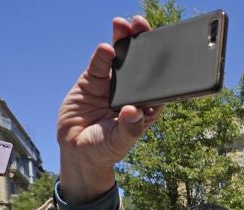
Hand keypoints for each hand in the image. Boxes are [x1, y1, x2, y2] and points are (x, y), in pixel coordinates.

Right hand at [57, 15, 161, 203]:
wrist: (78, 151)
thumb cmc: (105, 148)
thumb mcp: (119, 141)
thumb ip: (128, 127)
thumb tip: (133, 111)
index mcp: (146, 104)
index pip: (158, 81)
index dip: (162, 64)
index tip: (166, 49)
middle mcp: (132, 90)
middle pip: (140, 63)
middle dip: (143, 43)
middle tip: (143, 25)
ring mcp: (112, 83)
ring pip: (120, 58)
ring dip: (122, 41)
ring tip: (123, 25)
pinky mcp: (92, 80)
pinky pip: (99, 64)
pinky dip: (102, 55)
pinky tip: (106, 48)